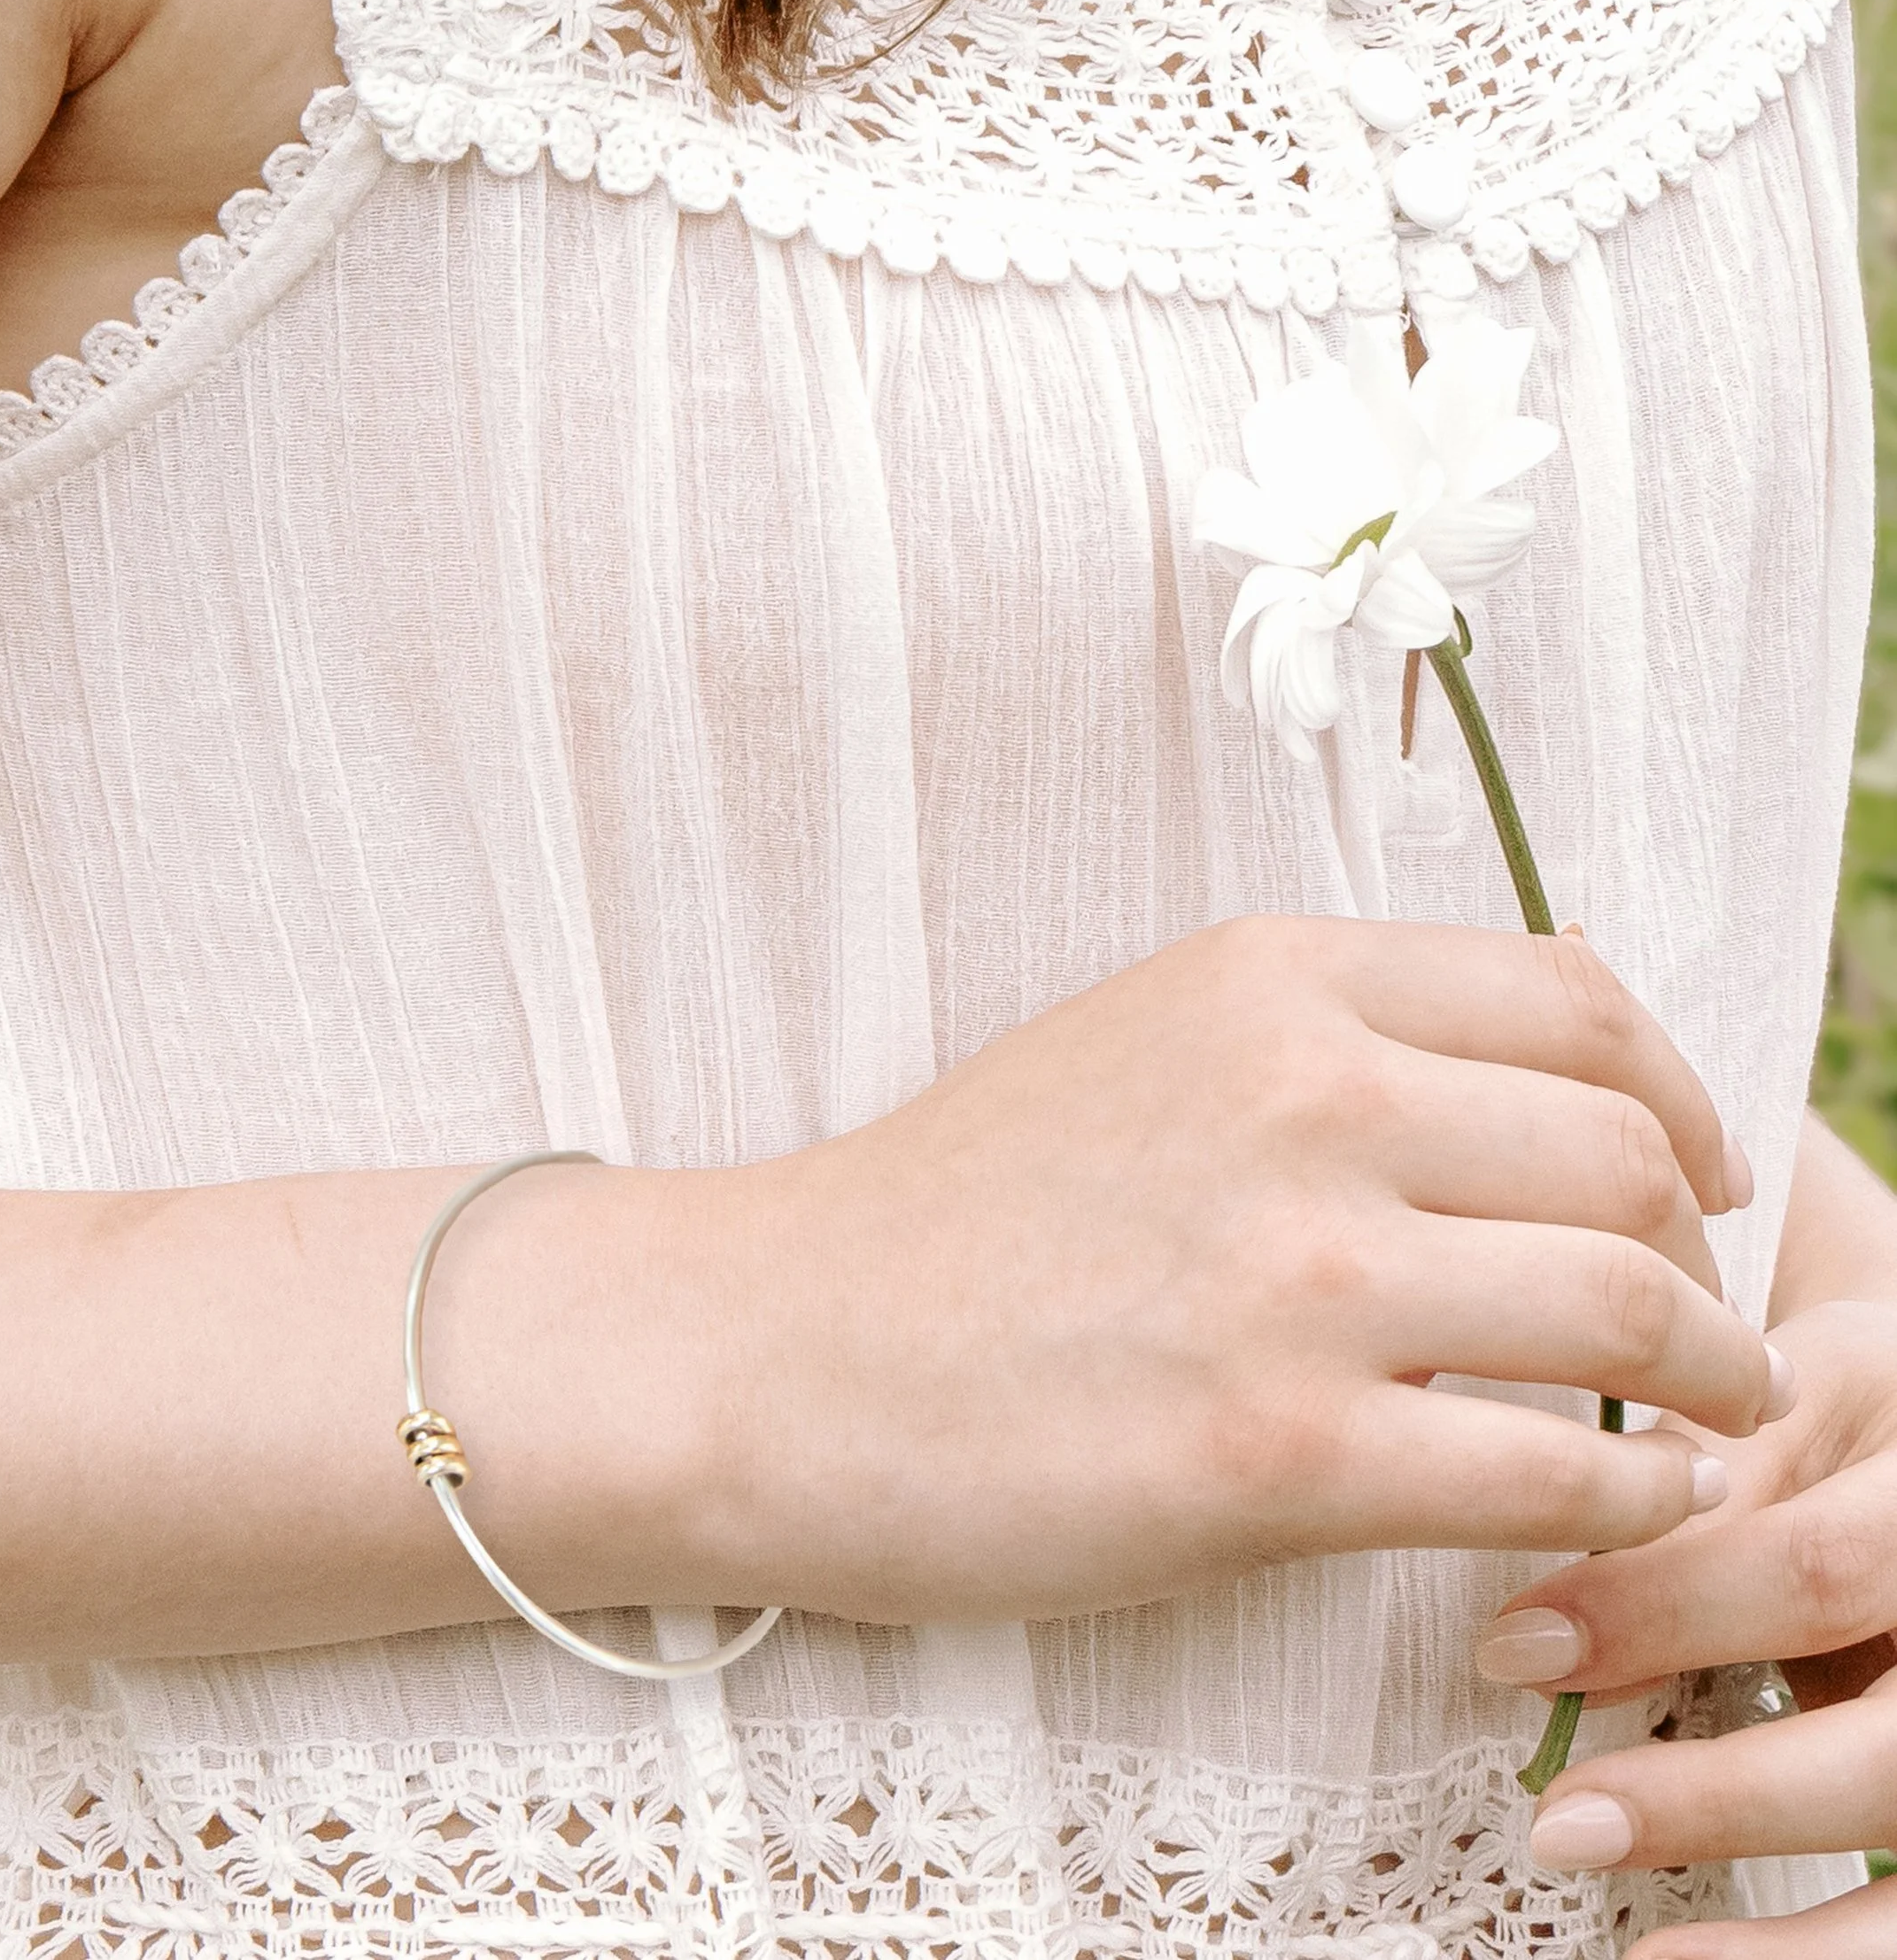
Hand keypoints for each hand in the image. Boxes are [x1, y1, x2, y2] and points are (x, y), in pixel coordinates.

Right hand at [711, 915, 1785, 1623]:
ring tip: (1710, 1426)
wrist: (775, 1352)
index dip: (1684, 1099)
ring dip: (1713, 1384)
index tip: (1698, 1179)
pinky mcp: (1277, 1453)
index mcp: (1271, 978)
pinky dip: (1636, 1501)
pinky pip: (1557, 1474)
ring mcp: (1295, 1274)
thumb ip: (1327, 1036)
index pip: (1582, 1001)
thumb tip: (1554, 1066)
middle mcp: (1303, 1093)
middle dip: (1701, 1259)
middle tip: (1700, 1329)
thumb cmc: (952, 1213)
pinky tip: (1630, 1510)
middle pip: (1628, 1159)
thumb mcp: (1142, 1046)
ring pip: (1632, 1313)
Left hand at [1474, 1299, 1896, 1955]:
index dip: (1659, 1612)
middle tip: (1557, 1818)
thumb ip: (1704, 1485)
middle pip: (1878, 1732)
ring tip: (1608, 1896)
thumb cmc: (1860, 1409)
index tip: (1513, 1646)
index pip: (1811, 1566)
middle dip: (1713, 1786)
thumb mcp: (1795, 1402)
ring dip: (1744, 1856)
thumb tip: (1561, 1604)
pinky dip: (1809, 1954)